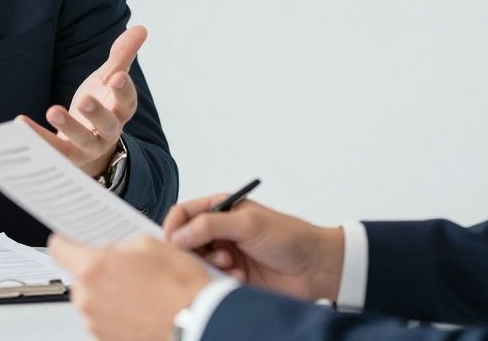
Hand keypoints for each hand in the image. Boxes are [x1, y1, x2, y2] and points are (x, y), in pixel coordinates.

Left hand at [19, 26, 144, 178]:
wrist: (87, 148)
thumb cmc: (99, 106)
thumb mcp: (108, 80)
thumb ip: (122, 56)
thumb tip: (141, 28)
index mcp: (120, 112)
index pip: (127, 103)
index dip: (124, 92)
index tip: (118, 77)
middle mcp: (107, 133)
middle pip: (108, 126)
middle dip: (97, 113)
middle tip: (85, 99)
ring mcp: (87, 148)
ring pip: (81, 141)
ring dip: (68, 126)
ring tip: (52, 110)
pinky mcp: (65, 157)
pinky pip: (52, 150)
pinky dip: (37, 137)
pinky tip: (21, 122)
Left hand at [49, 235, 209, 340]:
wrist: (198, 321)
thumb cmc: (179, 288)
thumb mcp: (150, 244)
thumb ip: (121, 245)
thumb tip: (114, 251)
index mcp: (93, 268)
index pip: (58, 248)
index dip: (66, 241)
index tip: (70, 241)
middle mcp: (87, 299)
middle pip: (80, 277)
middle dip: (99, 271)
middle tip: (126, 269)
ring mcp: (96, 324)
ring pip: (93, 300)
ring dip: (109, 294)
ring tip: (141, 291)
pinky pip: (105, 319)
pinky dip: (118, 313)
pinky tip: (142, 307)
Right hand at [164, 192, 344, 301]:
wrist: (315, 268)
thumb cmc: (289, 237)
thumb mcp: (248, 223)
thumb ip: (210, 225)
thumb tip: (178, 234)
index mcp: (221, 208)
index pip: (183, 213)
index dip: (173, 226)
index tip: (173, 242)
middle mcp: (220, 230)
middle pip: (185, 240)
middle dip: (193, 250)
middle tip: (212, 255)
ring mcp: (225, 253)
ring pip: (197, 261)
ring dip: (210, 265)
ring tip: (230, 265)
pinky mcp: (231, 275)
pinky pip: (211, 278)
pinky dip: (222, 279)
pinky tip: (240, 277)